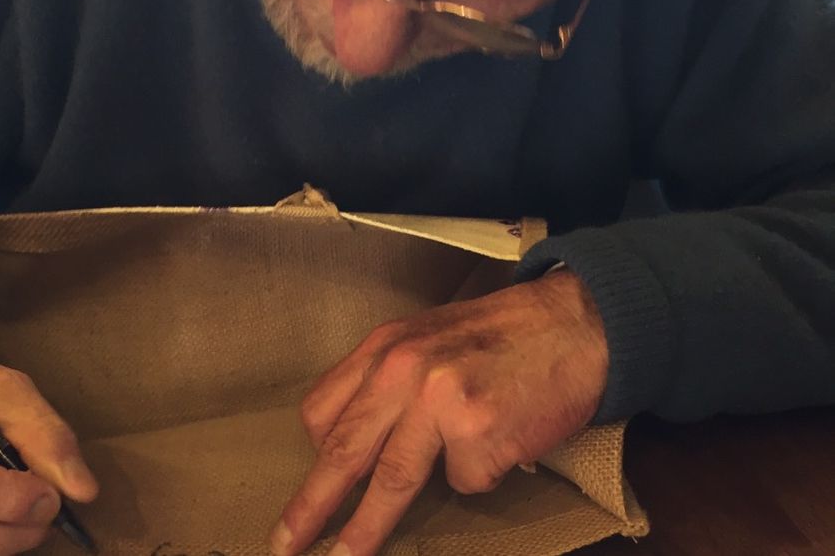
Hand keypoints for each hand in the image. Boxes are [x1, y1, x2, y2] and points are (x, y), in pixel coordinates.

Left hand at [270, 270, 607, 555]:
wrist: (572, 323)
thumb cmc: (500, 337)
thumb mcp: (426, 339)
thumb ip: (387, 381)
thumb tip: (356, 444)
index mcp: (383, 347)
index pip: (323, 412)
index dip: (313, 459)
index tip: (304, 492)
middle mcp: (402, 369)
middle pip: (344, 452)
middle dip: (310, 506)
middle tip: (284, 543)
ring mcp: (438, 400)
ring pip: (392, 481)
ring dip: (365, 529)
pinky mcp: (479, 430)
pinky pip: (465, 480)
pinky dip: (481, 471)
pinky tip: (501, 440)